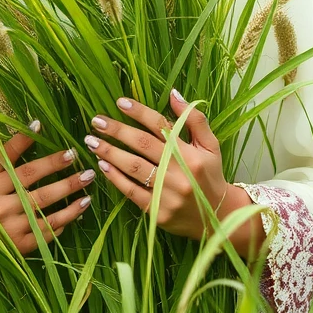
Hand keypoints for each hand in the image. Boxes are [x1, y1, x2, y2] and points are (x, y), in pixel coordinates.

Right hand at [0, 120, 94, 272]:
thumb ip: (5, 151)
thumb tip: (34, 123)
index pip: (23, 169)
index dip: (48, 160)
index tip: (69, 151)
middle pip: (39, 191)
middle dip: (66, 179)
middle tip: (86, 168)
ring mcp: (8, 229)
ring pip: (46, 214)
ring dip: (70, 202)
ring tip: (88, 191)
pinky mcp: (16, 247)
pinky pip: (44, 234)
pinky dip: (61, 223)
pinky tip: (76, 213)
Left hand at [83, 88, 233, 241]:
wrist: (220, 218)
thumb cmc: (210, 174)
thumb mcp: (210, 145)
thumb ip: (193, 119)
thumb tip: (173, 93)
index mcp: (191, 154)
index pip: (161, 126)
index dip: (139, 112)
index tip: (120, 102)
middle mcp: (179, 173)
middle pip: (143, 145)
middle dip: (117, 131)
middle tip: (97, 121)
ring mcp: (168, 194)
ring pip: (134, 168)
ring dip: (110, 153)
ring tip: (92, 141)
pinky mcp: (158, 212)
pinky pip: (132, 192)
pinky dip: (115, 178)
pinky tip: (101, 165)